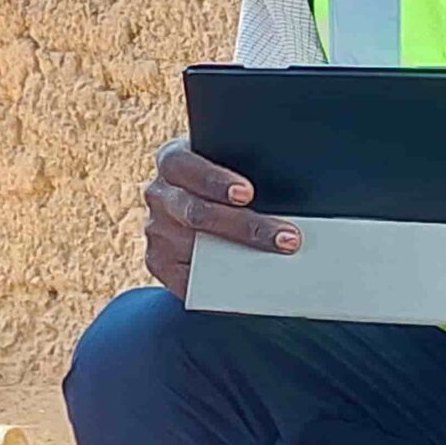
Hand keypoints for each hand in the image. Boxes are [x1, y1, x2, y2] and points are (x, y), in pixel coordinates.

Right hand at [142, 138, 298, 299]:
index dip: (215, 181)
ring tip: (279, 262)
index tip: (247, 194)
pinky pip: (190, 280)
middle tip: (286, 237)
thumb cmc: (222, 181)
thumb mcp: (228, 164)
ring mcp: (156, 231)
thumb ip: (245, 169)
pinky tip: (253, 281)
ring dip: (242, 257)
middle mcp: (160, 195)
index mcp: (172, 161)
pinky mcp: (160, 262)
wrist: (200, 205)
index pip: (185, 166)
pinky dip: (224, 283)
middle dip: (245, 226)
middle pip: (197, 212)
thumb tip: (289, 190)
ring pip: (198, 248)